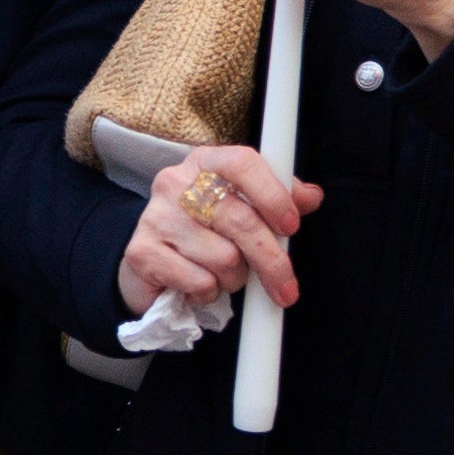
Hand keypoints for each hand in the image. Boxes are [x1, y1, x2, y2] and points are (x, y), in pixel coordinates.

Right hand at [115, 144, 319, 318]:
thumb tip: (311, 197)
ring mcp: (156, 217)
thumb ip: (278, 197)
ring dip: (233, 278)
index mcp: (205, 162)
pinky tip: (199, 284)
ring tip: (222, 274)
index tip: (291, 226)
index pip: (243, 163)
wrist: (151, 259)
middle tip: (285, 286)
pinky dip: (208, 292)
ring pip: (224, 258)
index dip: (273, 195)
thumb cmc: (204, 230)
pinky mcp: (142, 253)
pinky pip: (199, 281)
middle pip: (240, 221)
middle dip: (271, 260)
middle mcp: (176, 183)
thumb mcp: (243, 206)